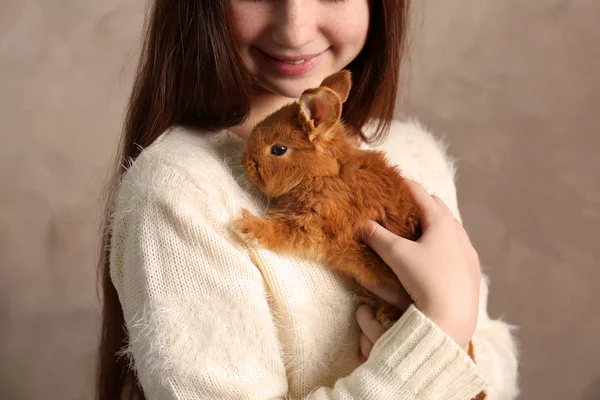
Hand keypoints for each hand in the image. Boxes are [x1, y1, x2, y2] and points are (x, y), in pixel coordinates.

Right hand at [357, 180, 480, 352]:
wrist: (453, 317)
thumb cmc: (426, 280)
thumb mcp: (396, 255)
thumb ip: (377, 236)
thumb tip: (361, 224)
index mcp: (442, 221)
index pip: (420, 193)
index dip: (402, 185)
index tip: (388, 182)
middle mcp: (458, 232)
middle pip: (436, 208)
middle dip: (417, 204)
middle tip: (397, 208)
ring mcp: (467, 251)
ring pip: (448, 228)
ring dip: (430, 225)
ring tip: (412, 232)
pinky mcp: (470, 270)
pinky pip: (454, 247)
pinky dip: (440, 243)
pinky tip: (430, 257)